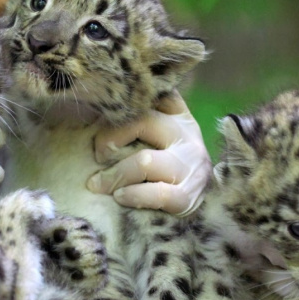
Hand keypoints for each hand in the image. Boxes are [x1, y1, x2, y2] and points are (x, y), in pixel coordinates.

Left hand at [87, 92, 210, 215]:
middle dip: (109, 139)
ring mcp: (191, 165)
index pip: (153, 93)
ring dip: (113, 175)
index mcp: (178, 114)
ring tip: (98, 184)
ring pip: (144, 161)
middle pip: (142, 122)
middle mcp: (187, 134)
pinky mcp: (188, 195)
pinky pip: (156, 193)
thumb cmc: (164, 167)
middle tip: (98, 156)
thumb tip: (94, 110)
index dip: (124, 102)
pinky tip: (120, 197)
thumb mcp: (157, 137)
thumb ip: (137, 122)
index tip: (102, 113)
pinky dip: (132, 195)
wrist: (204, 206)